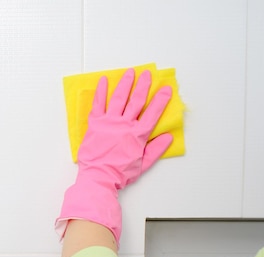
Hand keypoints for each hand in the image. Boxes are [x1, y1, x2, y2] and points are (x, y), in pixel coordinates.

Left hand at [77, 68, 172, 189]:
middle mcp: (124, 125)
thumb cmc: (120, 173)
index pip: (152, 114)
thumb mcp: (142, 165)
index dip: (160, 101)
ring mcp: (109, 122)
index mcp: (137, 135)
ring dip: (125, 84)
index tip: (166, 89)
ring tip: (130, 72)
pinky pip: (98, 104)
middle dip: (143, 86)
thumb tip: (168, 137)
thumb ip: (156, 150)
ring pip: (119, 99)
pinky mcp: (95, 123)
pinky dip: (101, 91)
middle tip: (147, 74)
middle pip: (136, 102)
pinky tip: (104, 80)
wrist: (98, 177)